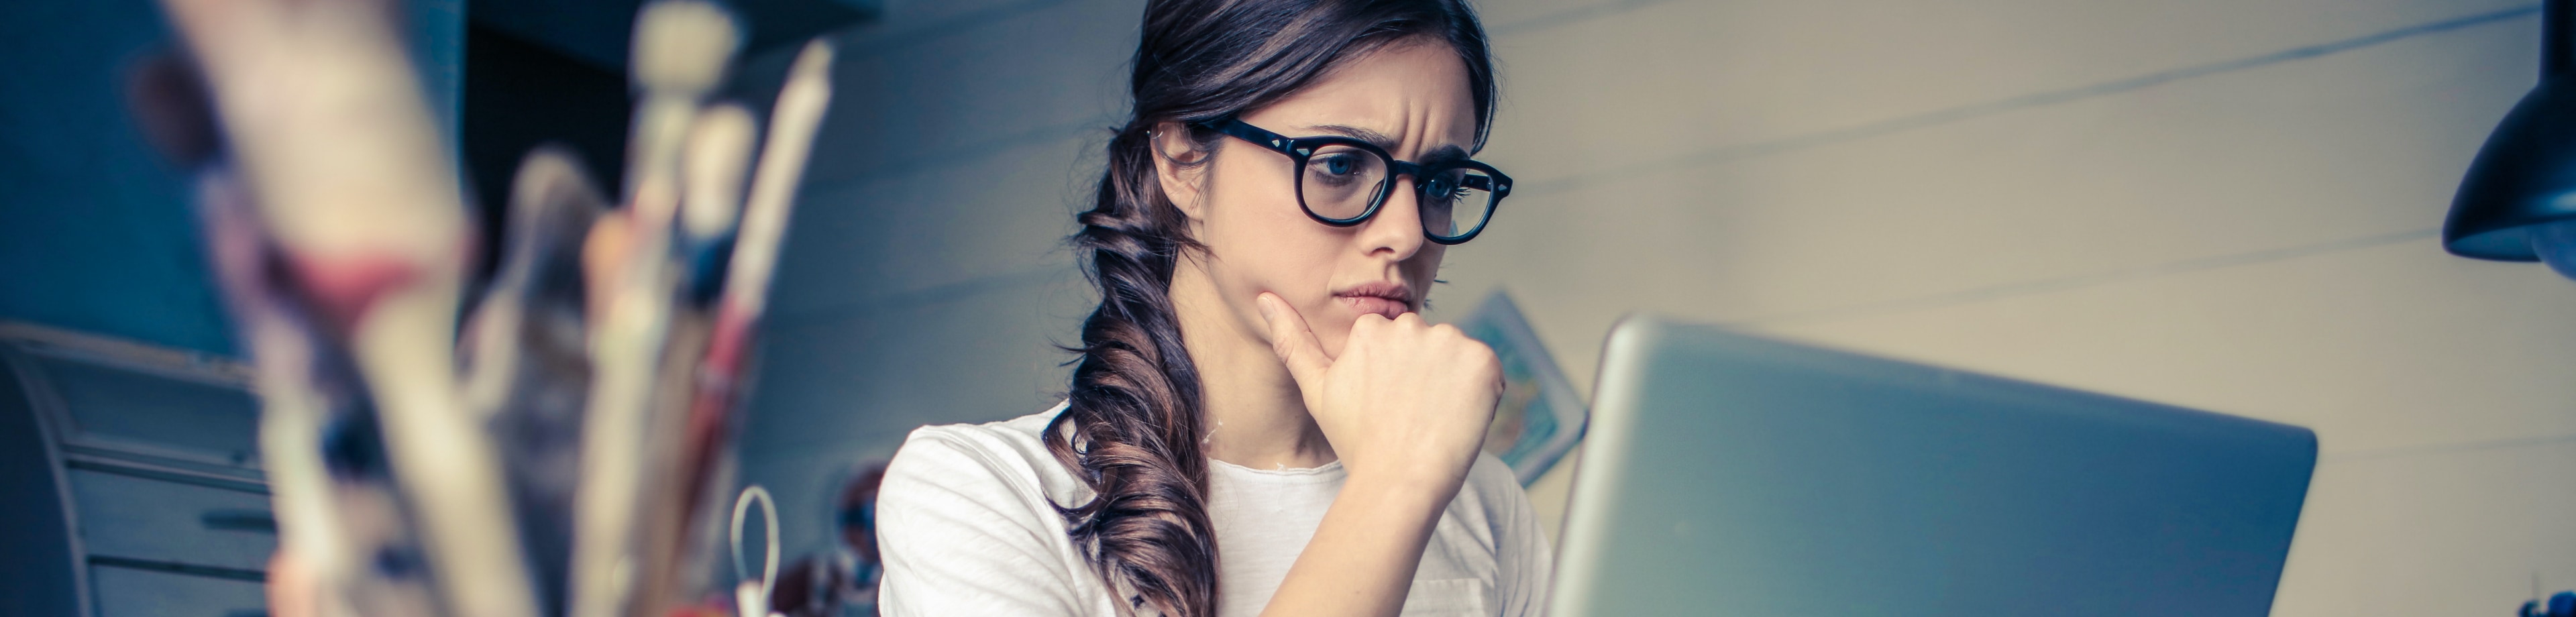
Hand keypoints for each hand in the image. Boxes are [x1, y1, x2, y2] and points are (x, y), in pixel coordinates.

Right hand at [1257, 292, 1501, 497]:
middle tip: (1412, 415)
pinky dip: (1480, 393)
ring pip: (1457, 358)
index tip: (1391, 407)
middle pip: (1427, 347)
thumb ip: (1293, 340)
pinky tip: (1458, 418)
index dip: (1397, 379)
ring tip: (1434, 420)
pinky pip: (1487, 370)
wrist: (1398, 481)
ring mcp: (1449, 341)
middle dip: (1425, 375)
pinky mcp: (1482, 361)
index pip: (1396, 345)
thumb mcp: (1316, 390)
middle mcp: (1410, 325)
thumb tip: (1264, 297)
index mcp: (1370, 329)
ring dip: (1453, 382)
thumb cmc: (1357, 441)